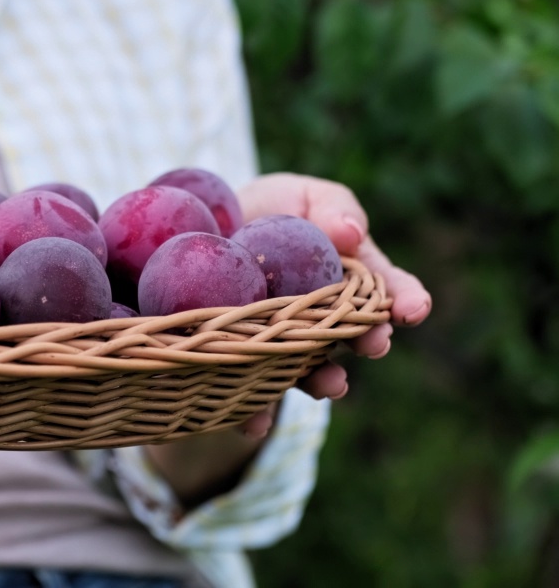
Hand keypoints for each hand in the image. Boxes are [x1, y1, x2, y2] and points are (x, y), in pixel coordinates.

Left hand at [232, 173, 431, 436]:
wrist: (202, 234)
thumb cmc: (268, 211)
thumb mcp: (300, 196)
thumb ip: (332, 208)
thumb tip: (352, 233)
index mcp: (349, 277)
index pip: (387, 288)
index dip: (406, 298)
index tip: (416, 309)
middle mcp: (325, 318)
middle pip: (353, 334)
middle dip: (368, 340)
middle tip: (375, 344)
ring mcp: (287, 344)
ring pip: (309, 369)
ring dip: (322, 380)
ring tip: (331, 387)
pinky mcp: (245, 362)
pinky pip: (251, 390)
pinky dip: (254, 411)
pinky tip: (251, 422)